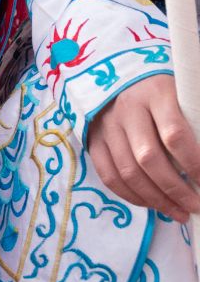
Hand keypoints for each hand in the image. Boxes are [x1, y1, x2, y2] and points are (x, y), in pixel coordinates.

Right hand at [89, 74, 199, 224]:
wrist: (115, 68)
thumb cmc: (160, 86)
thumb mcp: (181, 94)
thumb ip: (194, 123)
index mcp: (155, 92)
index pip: (174, 135)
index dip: (194, 165)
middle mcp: (127, 108)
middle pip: (149, 159)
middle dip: (176, 190)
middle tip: (196, 206)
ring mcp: (107, 124)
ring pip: (128, 172)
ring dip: (156, 200)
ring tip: (179, 212)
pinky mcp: (93, 138)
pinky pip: (109, 175)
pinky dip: (131, 196)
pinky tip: (152, 204)